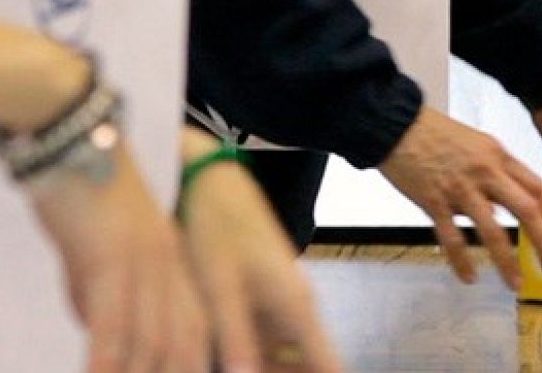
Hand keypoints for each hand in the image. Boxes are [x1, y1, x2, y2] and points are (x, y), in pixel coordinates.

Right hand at [28, 148, 210, 372]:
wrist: (70, 130)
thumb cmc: (78, 187)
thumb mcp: (95, 250)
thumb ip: (99, 293)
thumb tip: (94, 331)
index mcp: (171, 263)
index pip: (195, 336)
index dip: (194, 370)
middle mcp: (168, 267)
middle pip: (182, 350)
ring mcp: (145, 264)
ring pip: (151, 348)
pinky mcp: (112, 258)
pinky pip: (114, 327)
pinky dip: (106, 365)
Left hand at [177, 132, 342, 372]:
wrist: (211, 187)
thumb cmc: (217, 232)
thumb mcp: (220, 289)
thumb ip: (236, 338)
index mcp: (297, 308)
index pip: (330, 368)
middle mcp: (298, 311)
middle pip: (311, 367)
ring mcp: (283, 307)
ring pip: (289, 359)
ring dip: (271, 370)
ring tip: (237, 367)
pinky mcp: (265, 302)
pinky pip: (270, 344)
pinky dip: (256, 360)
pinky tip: (227, 360)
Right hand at [379, 107, 541, 289]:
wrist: (397, 124)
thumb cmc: (435, 133)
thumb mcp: (477, 143)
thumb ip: (496, 170)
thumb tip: (506, 203)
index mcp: (498, 156)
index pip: (538, 189)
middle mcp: (485, 172)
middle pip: (526, 210)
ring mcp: (460, 188)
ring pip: (493, 231)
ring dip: (507, 262)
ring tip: (515, 283)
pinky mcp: (434, 201)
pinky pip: (452, 238)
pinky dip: (462, 260)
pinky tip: (468, 277)